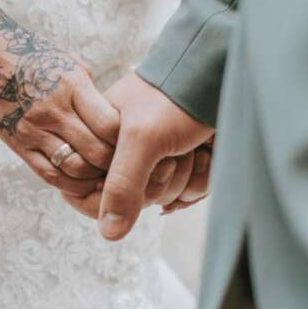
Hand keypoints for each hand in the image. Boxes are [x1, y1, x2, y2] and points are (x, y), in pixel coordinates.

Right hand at [0, 34, 119, 198]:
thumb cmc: (36, 58)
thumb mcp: (72, 67)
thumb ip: (93, 96)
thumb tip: (120, 123)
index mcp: (73, 86)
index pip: (111, 125)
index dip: (128, 141)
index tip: (135, 144)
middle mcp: (54, 111)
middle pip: (97, 152)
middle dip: (116, 164)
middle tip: (126, 168)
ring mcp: (34, 131)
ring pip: (76, 169)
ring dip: (95, 179)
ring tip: (106, 178)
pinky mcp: (19, 145)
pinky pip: (51, 176)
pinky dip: (71, 185)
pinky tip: (82, 182)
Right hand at [92, 72, 213, 239]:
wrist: (220, 75)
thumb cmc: (174, 96)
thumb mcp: (140, 138)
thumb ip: (121, 185)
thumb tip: (108, 233)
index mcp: (103, 143)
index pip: (87, 194)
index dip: (110, 196)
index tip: (132, 174)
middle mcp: (129, 155)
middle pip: (134, 203)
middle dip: (158, 182)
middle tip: (168, 153)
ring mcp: (159, 161)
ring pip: (167, 200)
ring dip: (186, 177)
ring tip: (190, 146)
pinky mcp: (186, 165)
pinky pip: (191, 193)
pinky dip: (203, 176)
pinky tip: (205, 153)